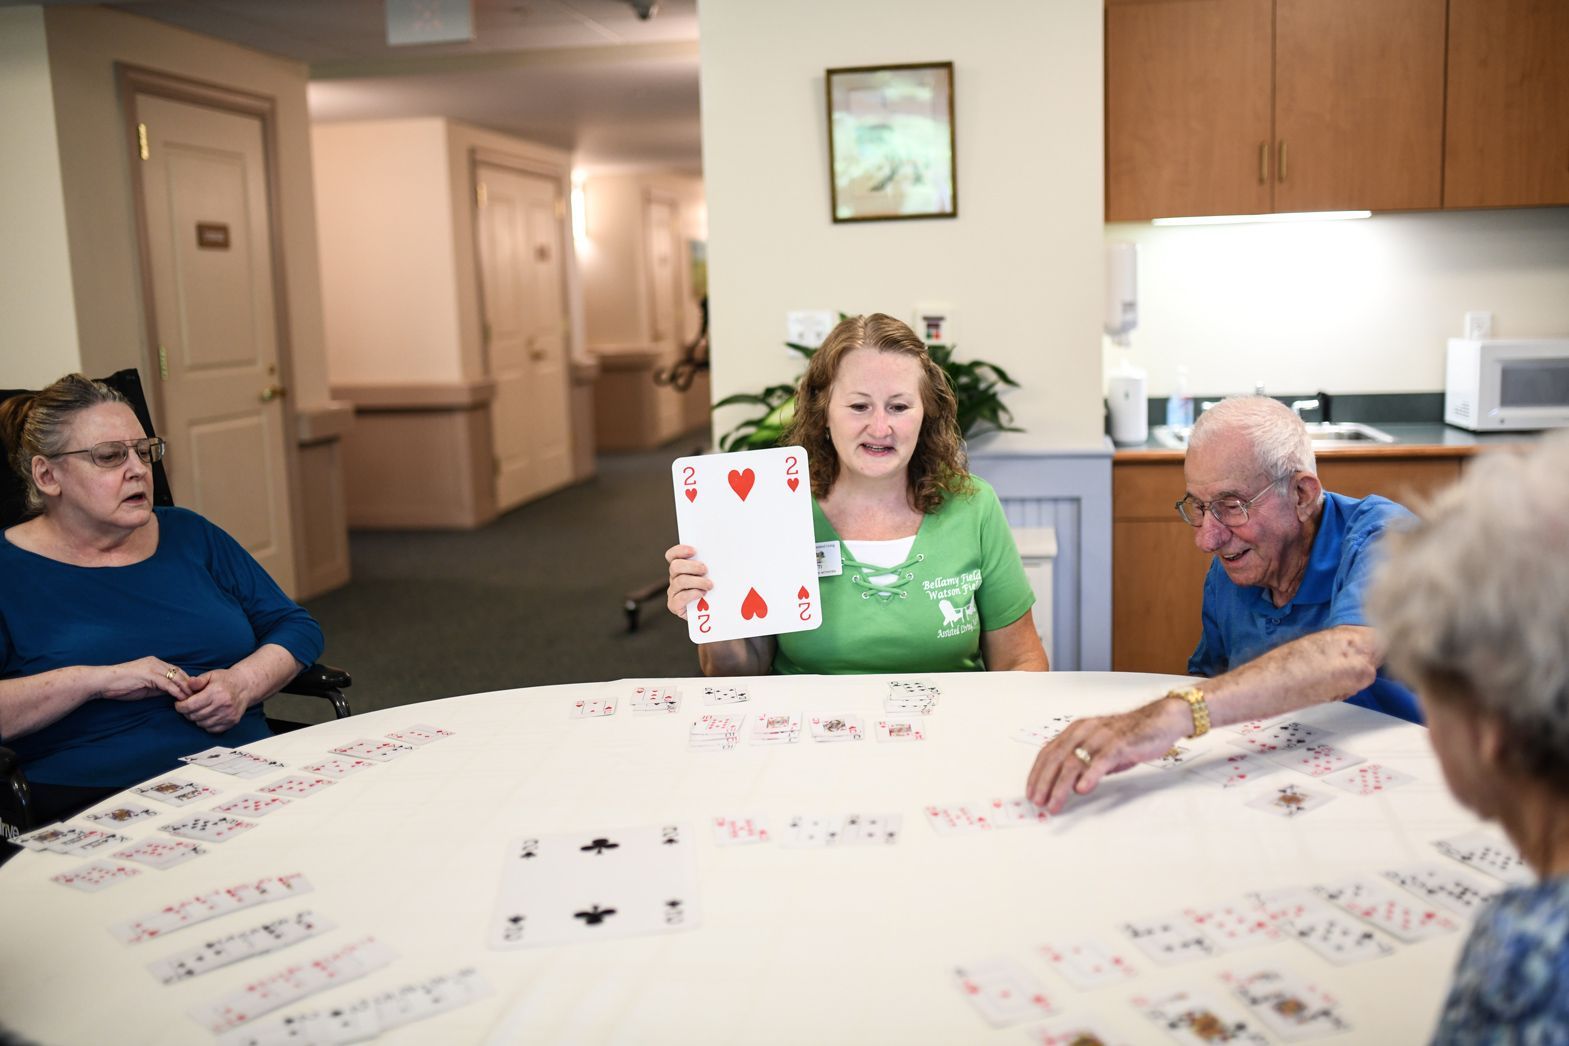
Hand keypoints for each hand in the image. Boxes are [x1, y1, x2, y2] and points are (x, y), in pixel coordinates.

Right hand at [98, 658, 197, 701]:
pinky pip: (167, 684)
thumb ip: (159, 687)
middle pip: (180, 673)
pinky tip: (181, 699)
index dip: (187, 682)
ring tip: (194, 700)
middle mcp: (156, 662)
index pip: (178, 671)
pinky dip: (176, 692)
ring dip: (186, 689)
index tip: (195, 692)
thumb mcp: (145, 686)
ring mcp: (152, 667)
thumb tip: (173, 694)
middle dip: (190, 685)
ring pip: (176, 678)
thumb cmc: (121, 685)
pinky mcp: (148, 674)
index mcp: (155, 663)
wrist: (103, 682)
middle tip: (200, 696)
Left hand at [175, 669, 251, 732]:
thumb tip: (187, 684)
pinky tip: (207, 716)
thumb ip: (198, 680)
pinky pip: (212, 729)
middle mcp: (223, 705)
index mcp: (216, 692)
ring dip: (196, 718)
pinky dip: (206, 724)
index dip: (180, 706)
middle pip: (195, 716)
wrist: (245, 686)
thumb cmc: (226, 680)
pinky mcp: (231, 722)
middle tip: (188, 707)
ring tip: (198, 711)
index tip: (179, 704)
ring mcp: (228, 715)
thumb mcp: (211, 675)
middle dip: (187, 712)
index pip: (191, 705)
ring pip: (202, 723)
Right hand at [665, 544, 711, 619]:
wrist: (714, 614)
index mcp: (682, 568)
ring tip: (710, 585)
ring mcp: (673, 592)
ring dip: (696, 581)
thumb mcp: (715, 576)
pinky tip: (702, 594)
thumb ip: (715, 565)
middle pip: (675, 566)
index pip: (672, 555)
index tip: (694, 550)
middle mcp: (675, 578)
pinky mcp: (674, 605)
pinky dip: (692, 595)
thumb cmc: (715, 592)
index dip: (680, 550)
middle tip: (705, 569)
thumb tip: (730, 554)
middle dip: (691, 566)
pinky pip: (679, 598)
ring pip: (679, 581)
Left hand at [1025, 697, 1189, 811]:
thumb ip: (1083, 763)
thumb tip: (1067, 785)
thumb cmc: (1129, 736)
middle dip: (1044, 782)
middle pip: (1056, 758)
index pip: (1048, 751)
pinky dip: (1089, 776)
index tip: (1031, 791)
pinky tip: (1082, 789)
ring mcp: (1101, 737)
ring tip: (1055, 803)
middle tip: (1038, 802)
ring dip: (1061, 786)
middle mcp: (1084, 731)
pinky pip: (1101, 761)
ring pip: (1074, 762)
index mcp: (1076, 730)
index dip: (1036, 773)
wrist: (1159, 720)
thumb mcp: (1099, 749)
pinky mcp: (1119, 744)